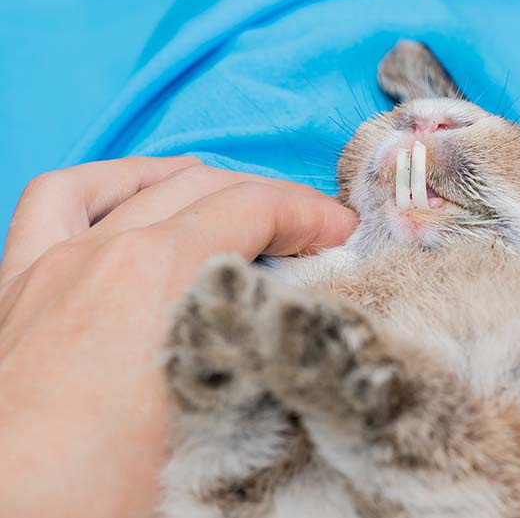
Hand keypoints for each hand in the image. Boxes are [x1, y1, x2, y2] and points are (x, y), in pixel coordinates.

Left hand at [0, 157, 356, 517]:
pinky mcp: (19, 279)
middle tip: (313, 230)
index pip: (255, 210)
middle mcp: (108, 253)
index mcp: (161, 279)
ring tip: (242, 196)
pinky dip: (112, 181)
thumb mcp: (220, 423)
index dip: (310, 213)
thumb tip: (314, 327)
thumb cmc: (104, 486)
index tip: (341, 233)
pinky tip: (139, 189)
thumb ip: (271, 358)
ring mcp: (57, 260)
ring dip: (204, 182)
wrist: (9, 517)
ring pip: (143, 183)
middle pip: (210, 190)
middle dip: (275, 201)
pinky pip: (61, 197)